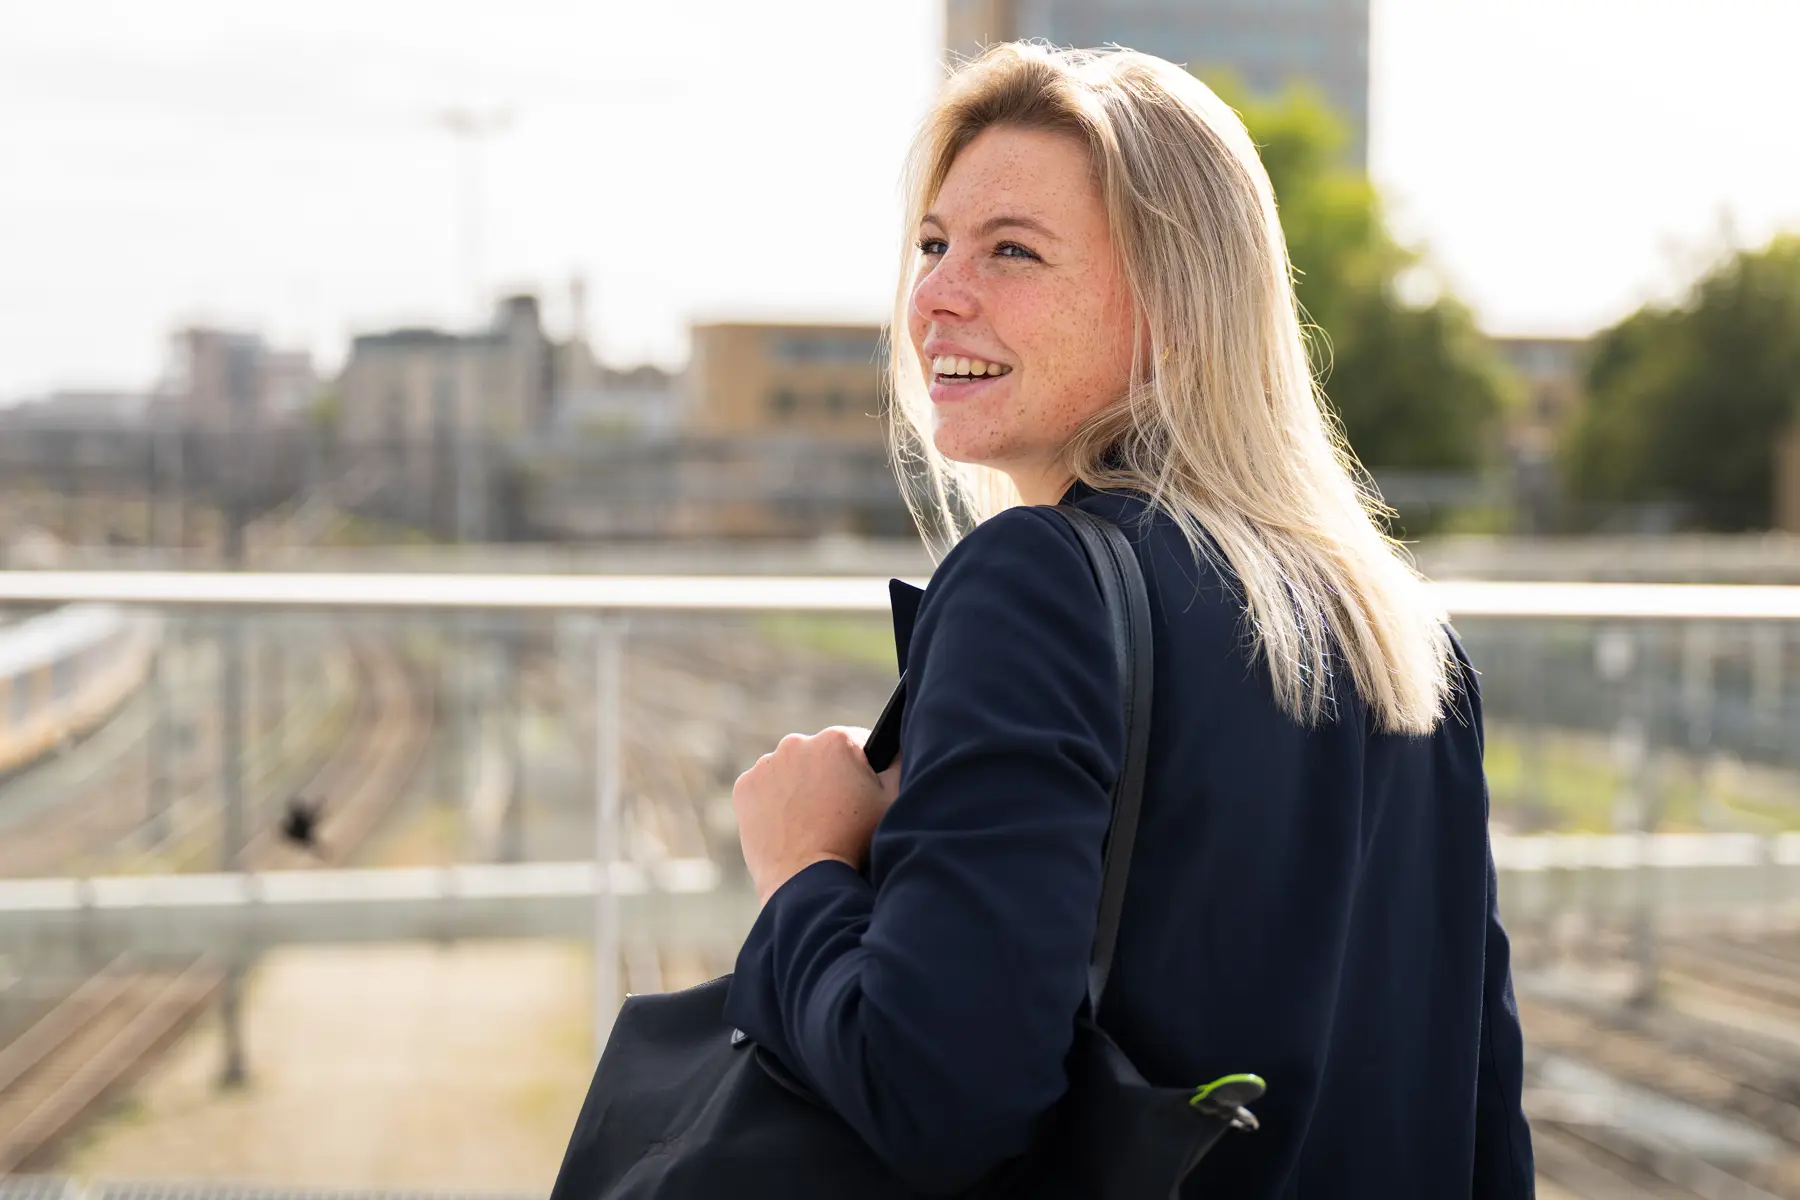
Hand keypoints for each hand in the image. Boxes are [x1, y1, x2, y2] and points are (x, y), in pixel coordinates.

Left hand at [733, 725, 901, 905]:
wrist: (806, 879)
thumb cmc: (854, 842)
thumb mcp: (892, 801)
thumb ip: (898, 763)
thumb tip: (894, 747)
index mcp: (835, 740)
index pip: (856, 743)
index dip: (863, 769)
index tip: (860, 794)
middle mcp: (796, 743)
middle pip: (820, 754)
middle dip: (829, 775)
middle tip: (837, 812)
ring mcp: (766, 765)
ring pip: (791, 769)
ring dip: (800, 785)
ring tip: (811, 821)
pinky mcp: (745, 787)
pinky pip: (764, 787)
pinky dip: (774, 801)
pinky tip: (788, 824)